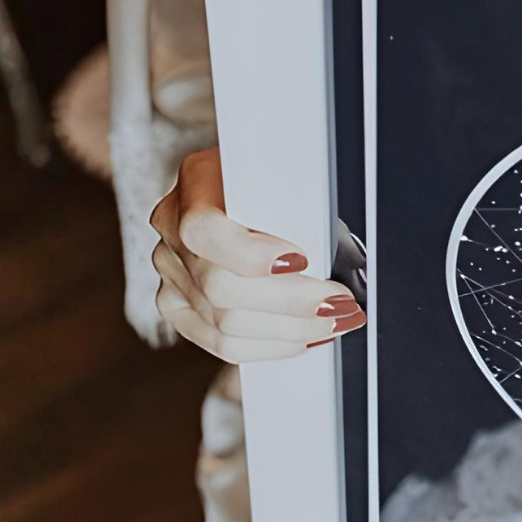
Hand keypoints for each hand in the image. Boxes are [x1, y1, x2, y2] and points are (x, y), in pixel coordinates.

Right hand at [149, 146, 362, 362]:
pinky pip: (219, 342)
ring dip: (289, 330)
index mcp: (198, 181)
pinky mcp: (174, 303)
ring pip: (224, 324)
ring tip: (331, 324)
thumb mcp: (286, 176)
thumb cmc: (269, 178)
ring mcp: (170, 268)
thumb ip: (302, 212)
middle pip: (220, 288)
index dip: (252, 255)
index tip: (303, 262)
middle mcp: (173, 226)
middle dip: (291, 303)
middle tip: (339, 304)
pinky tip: (300, 338)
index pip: (206, 231)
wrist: (237, 184)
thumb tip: (351, 263)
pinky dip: (268, 346)